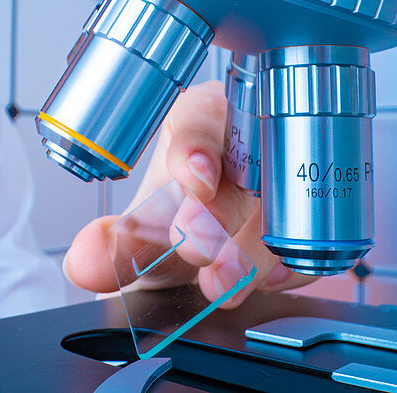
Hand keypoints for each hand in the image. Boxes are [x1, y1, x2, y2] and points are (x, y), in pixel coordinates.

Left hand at [61, 80, 316, 306]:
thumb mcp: (132, 243)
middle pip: (248, 161)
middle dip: (223, 209)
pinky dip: (287, 267)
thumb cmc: (164, 235)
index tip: (191, 179)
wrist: (194, 280)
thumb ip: (109, 250)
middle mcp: (246, 147)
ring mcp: (285, 185)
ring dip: (251, 249)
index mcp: (196, 127)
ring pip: (282, 204)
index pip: (200, 114)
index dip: (198, 142)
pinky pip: (310, 242)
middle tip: (195, 245)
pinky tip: (266, 281)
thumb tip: (85, 258)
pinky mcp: (311, 227)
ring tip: (220, 281)